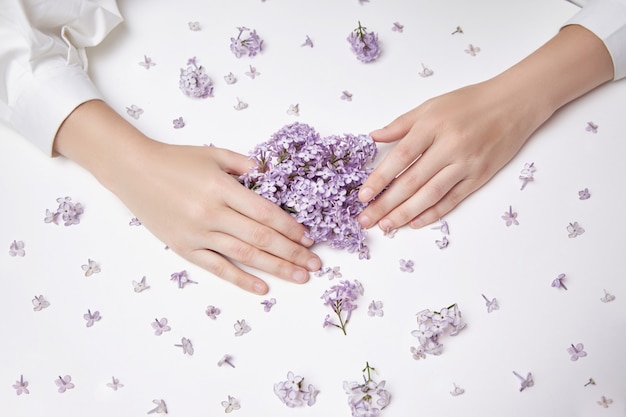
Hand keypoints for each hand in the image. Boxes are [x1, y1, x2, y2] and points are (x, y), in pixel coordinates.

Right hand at [118, 143, 322, 294]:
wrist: (132, 171)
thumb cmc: (175, 160)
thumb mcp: (214, 154)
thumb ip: (245, 165)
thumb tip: (272, 176)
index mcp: (222, 188)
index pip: (266, 213)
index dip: (291, 228)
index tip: (308, 238)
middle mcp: (212, 213)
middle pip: (261, 237)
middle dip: (292, 253)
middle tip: (315, 265)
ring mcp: (198, 233)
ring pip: (245, 255)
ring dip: (276, 268)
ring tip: (300, 277)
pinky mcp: (185, 248)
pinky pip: (217, 267)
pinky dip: (241, 279)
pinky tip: (262, 288)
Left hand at [357, 24, 613, 231]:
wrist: (514, 103)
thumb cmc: (470, 102)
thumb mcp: (431, 105)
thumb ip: (401, 124)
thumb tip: (372, 137)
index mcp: (432, 125)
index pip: (400, 157)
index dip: (380, 179)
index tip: (363, 196)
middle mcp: (449, 146)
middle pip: (412, 181)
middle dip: (386, 204)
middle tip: (367, 220)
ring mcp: (466, 164)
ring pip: (430, 195)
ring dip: (405, 214)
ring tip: (386, 226)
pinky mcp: (480, 177)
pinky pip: (452, 200)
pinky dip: (432, 214)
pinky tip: (414, 223)